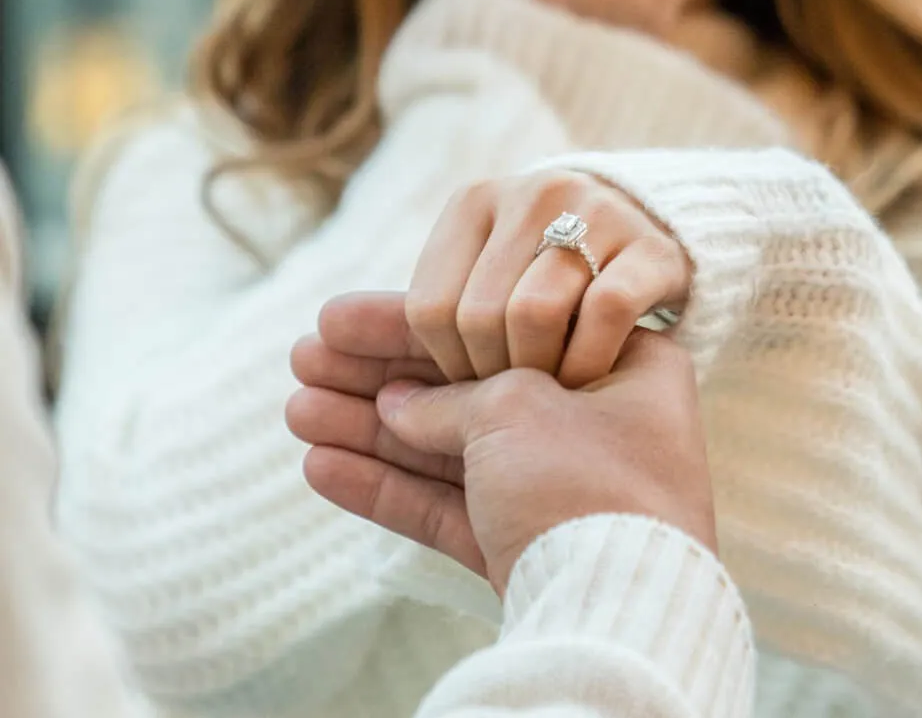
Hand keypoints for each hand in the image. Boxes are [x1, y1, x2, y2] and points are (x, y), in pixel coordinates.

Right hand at [287, 293, 716, 598]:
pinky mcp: (525, 551)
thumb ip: (450, 398)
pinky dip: (385, 489)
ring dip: (367, 431)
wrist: (612, 615)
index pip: (502, 321)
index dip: (412, 320)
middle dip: (376, 377)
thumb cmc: (584, 486)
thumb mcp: (514, 407)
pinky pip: (446, 508)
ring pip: (446, 450)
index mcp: (619, 365)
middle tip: (303, 357)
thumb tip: (400, 401)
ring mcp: (558, 492)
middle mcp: (595, 423)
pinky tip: (320, 467)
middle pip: (465, 386)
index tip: (340, 314)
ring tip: (294, 409)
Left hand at [404, 166, 691, 386]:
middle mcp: (531, 194)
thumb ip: (420, 319)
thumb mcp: (481, 284)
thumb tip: (316, 335)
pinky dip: (590, 358)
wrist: (647, 238)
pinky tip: (591, 376)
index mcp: (473, 204)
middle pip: (480, 316)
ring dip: (541, 371)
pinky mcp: (650, 245)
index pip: (428, 307)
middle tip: (515, 396)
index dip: (443, 366)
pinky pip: (605, 313)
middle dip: (492, 375)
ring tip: (551, 390)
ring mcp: (595, 212)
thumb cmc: (542, 279)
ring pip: (536, 312)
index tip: (471, 387)